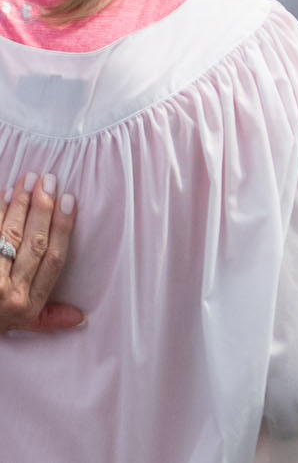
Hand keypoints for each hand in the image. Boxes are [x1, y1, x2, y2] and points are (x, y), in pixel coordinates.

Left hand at [0, 172, 78, 333]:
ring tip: (27, 180)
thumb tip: (80, 318)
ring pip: (8, 236)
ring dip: (19, 205)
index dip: (63, 228)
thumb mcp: (18, 327)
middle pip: (33, 243)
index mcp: (26, 304)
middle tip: (49, 180)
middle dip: (42, 209)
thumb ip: (47, 319)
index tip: (69, 201)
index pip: (53, 260)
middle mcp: (8, 292)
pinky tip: (2, 196)